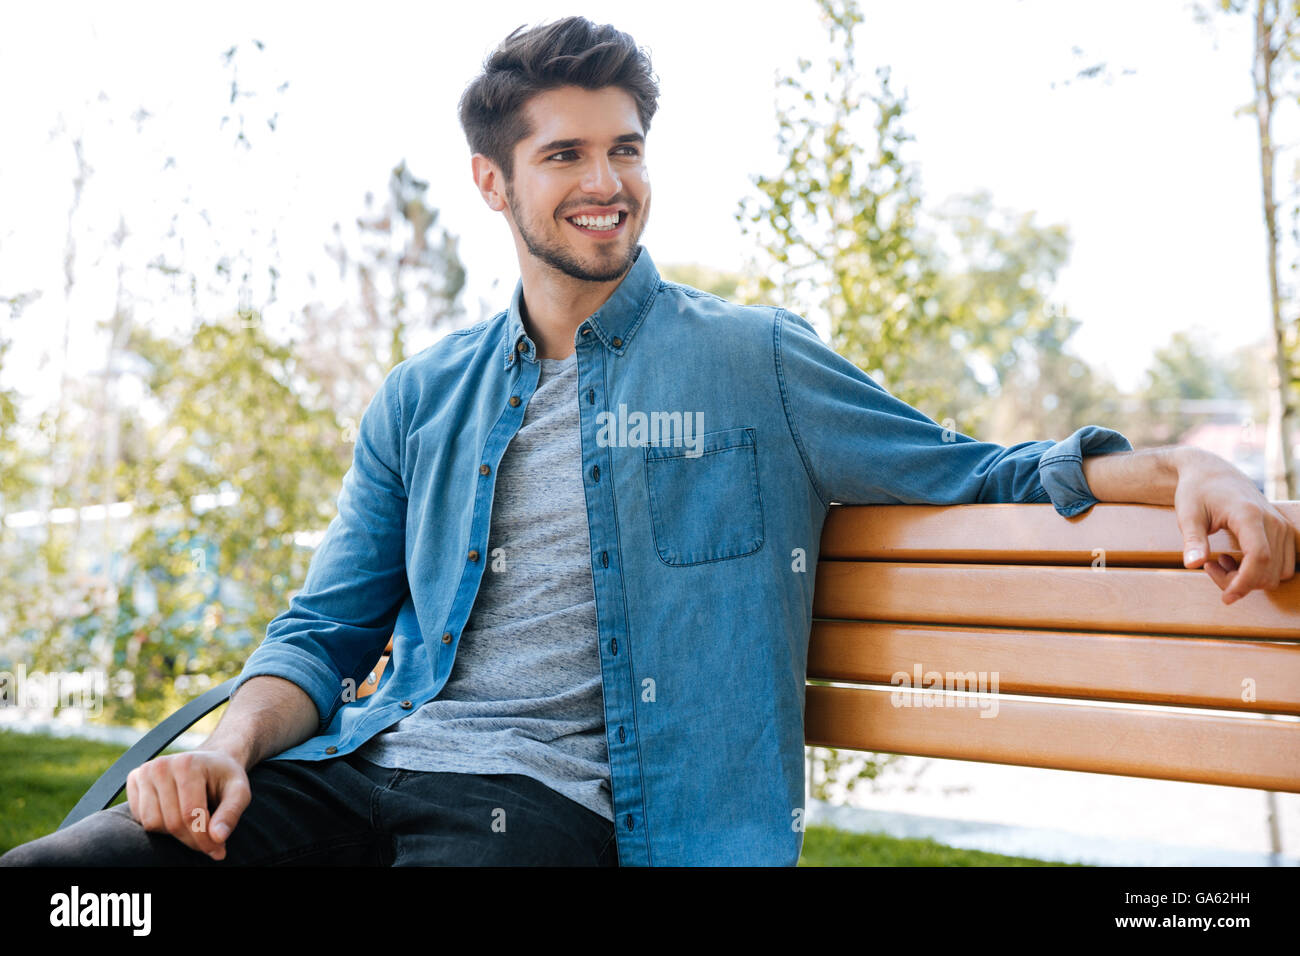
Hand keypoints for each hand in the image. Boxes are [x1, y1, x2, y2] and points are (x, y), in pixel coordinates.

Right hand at [125, 750, 251, 860]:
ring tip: (193, 825)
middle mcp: (161, 766)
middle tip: (209, 845)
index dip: (203, 838)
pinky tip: (175, 814)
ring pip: (152, 824)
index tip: (218, 850)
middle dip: (192, 840)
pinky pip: (141, 818)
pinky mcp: (134, 780)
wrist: (210, 762)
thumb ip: (231, 813)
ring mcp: (144, 772)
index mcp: (187, 763)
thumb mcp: (239, 791)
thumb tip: (218, 837)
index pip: (190, 814)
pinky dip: (159, 825)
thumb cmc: (225, 778)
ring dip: (174, 834)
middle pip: (171, 822)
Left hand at [1173, 449, 1296, 603]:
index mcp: (1249, 514)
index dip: (1244, 583)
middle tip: (1208, 566)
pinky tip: (1234, 559)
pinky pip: (1281, 566)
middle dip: (1238, 582)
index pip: (1259, 558)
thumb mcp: (1187, 514)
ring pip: (1277, 573)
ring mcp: (1282, 527)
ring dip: (1249, 578)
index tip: (1225, 598)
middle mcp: (1273, 521)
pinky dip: (1260, 572)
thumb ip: (1192, 540)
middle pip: (1268, 571)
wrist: (1211, 472)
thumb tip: (1192, 564)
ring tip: (1220, 561)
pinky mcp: (1283, 532)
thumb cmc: (1197, 492)